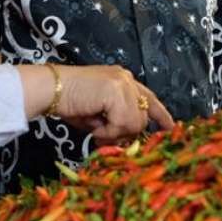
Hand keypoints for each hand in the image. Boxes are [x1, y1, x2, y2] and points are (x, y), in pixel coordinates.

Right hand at [18, 65, 173, 142]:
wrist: (50, 90)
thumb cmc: (69, 103)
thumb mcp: (99, 116)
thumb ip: (117, 123)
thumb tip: (128, 141)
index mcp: (123, 81)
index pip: (149, 98)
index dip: (161, 115)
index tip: (171, 128)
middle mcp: (127, 79)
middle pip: (142, 117)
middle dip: (124, 133)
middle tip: (102, 137)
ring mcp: (124, 84)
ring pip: (135, 123)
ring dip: (114, 133)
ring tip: (95, 129)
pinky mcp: (117, 92)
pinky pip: (122, 124)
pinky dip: (107, 132)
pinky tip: (94, 127)